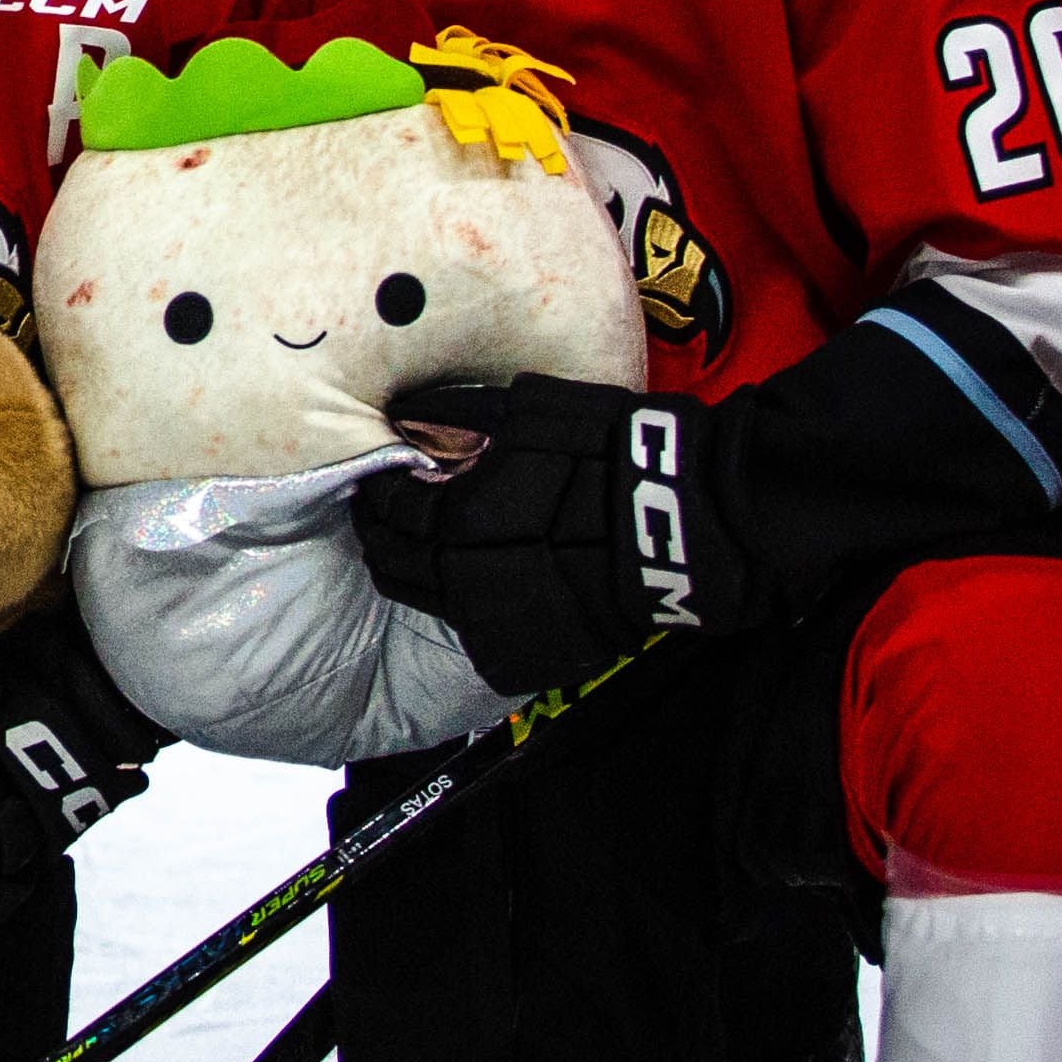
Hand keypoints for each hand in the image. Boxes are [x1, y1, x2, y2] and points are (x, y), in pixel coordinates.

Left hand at [356, 374, 717, 695]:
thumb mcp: (526, 411)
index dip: (378, 494)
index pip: (391, 510)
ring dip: (411, 575)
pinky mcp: (531, 650)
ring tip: (415, 553)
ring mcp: (498, 620)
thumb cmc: (606, 454)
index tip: (378, 483)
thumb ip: (458, 414)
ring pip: (424, 602)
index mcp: (458, 519)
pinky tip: (464, 590)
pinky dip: (458, 612)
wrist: (684, 521)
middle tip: (383, 520)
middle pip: (394, 563)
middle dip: (382, 536)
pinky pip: (473, 636)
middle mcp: (466, 577)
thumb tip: (408, 411)